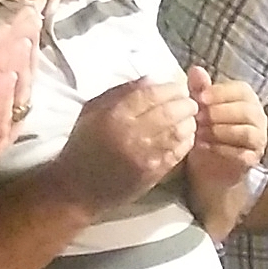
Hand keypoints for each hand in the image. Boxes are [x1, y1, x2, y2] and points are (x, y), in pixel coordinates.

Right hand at [50, 77, 196, 211]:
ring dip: (189, 121)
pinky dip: (186, 140)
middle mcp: (131, 134)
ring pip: (178, 132)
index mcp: (114, 115)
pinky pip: (177, 152)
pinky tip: (185, 135)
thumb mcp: (93, 110)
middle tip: (189, 101)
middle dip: (185, 103)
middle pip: (170, 111)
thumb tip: (152, 80)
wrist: (77, 188)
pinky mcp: (152, 173)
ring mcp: (144, 155)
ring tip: (190, 116)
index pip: (151, 94)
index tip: (176, 86)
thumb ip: (121, 92)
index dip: (170, 87)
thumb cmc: (83, 145)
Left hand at [183, 67, 265, 193]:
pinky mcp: (253, 159)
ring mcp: (258, 139)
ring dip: (220, 131)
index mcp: (247, 99)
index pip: (241, 90)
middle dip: (219, 113)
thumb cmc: (207, 129)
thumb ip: (200, 88)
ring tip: (198, 132)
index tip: (199, 98)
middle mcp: (258, 117)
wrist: (210, 165)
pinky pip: (242, 153)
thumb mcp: (201, 108)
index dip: (220, 93)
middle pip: (246, 111)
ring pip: (245, 132)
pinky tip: (203, 146)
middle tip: (197, 117)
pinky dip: (221, 149)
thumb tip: (195, 69)